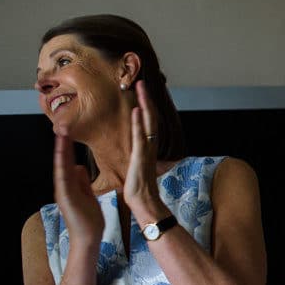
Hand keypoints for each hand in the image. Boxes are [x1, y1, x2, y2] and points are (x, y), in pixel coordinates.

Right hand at [53, 134, 103, 246]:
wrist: (89, 236)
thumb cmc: (89, 217)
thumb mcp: (87, 194)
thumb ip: (82, 181)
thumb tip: (79, 167)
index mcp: (70, 184)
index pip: (69, 161)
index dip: (68, 147)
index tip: (69, 131)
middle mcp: (64, 186)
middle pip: (63, 161)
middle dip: (63, 144)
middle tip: (62, 126)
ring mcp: (63, 192)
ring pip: (61, 168)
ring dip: (61, 152)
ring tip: (61, 136)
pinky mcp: (66, 199)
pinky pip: (64, 181)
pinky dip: (62, 168)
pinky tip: (63, 158)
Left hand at [123, 81, 166, 218]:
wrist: (145, 203)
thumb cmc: (139, 188)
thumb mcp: (136, 167)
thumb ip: (137, 156)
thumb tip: (134, 151)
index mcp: (147, 147)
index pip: (148, 122)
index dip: (146, 106)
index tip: (142, 92)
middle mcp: (150, 145)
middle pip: (151, 117)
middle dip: (146, 99)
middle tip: (142, 81)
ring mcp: (147, 150)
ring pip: (148, 122)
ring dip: (145, 103)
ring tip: (141, 87)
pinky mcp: (141, 156)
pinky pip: (140, 136)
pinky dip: (139, 123)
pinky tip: (137, 110)